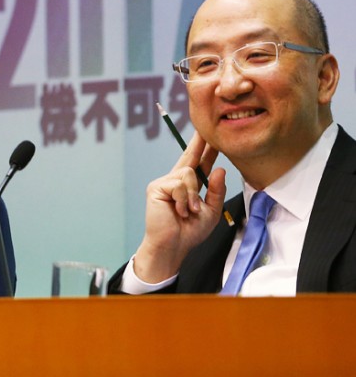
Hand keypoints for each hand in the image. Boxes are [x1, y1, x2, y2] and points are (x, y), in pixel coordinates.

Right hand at [132, 131, 226, 283]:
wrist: (172, 246)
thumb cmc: (189, 232)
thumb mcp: (210, 211)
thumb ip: (216, 191)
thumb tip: (220, 170)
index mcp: (188, 187)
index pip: (199, 164)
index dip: (206, 150)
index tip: (212, 138)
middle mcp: (175, 181)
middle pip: (189, 158)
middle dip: (198, 144)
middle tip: (205, 129)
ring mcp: (164, 183)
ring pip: (188, 174)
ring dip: (193, 196)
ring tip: (190, 211)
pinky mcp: (157, 188)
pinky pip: (178, 185)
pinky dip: (184, 200)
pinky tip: (180, 212)